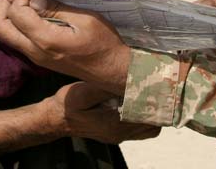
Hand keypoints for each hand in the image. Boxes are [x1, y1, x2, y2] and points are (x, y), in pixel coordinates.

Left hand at [0, 0, 131, 94]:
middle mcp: (34, 51)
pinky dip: (20, 22)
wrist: (114, 71)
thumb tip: (33, 0)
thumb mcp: (85, 19)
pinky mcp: (40, 57)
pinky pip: (18, 38)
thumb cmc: (105, 43)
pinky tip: (38, 12)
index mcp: (45, 41)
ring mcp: (35, 57)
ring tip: (31, 0)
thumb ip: (56, 9)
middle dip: (4, 4)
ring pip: (6, 34)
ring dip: (11, 13)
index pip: (15, 14)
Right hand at [45, 82, 159, 143]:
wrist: (56, 119)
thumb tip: (125, 79)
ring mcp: (119, 136)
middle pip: (152, 125)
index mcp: (113, 124)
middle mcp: (120, 134)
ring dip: (153, 113)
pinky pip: (141, 129)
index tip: (159, 85)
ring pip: (149, 129)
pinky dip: (145, 117)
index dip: (156, 102)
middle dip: (158, 107)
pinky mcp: (117, 134)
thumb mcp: (82, 92)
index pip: (146, 117)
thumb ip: (103, 88)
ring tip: (151, 92)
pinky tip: (139, 100)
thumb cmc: (67, 105)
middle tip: (158, 86)